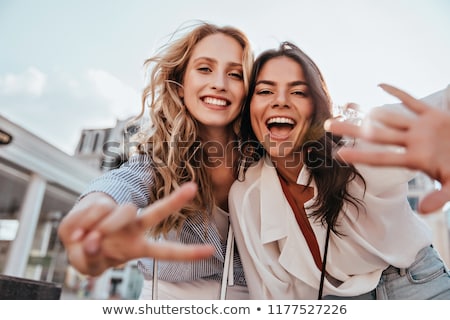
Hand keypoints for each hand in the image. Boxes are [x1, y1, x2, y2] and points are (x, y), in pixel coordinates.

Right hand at [57, 182, 213, 275]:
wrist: (73, 237)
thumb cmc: (89, 253)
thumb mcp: (89, 264)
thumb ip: (91, 258)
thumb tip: (90, 241)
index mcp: (137, 246)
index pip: (166, 250)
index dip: (188, 253)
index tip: (211, 250)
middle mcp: (134, 228)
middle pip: (156, 213)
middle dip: (175, 202)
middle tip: (192, 188)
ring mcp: (119, 215)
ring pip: (120, 211)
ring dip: (100, 227)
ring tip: (84, 241)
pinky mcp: (102, 205)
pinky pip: (94, 209)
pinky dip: (80, 223)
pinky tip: (75, 232)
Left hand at [324, 84, 449, 212]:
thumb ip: (441, 197)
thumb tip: (424, 210)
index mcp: (415, 160)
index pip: (382, 158)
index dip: (361, 155)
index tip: (338, 153)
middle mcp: (413, 142)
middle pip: (377, 135)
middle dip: (353, 129)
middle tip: (328, 125)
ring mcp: (421, 128)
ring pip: (391, 117)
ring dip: (371, 111)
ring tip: (348, 105)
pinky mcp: (433, 115)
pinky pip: (413, 101)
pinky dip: (399, 92)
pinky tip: (380, 85)